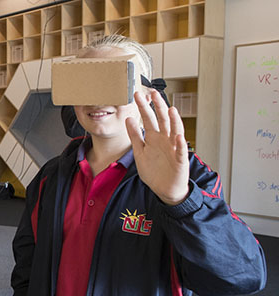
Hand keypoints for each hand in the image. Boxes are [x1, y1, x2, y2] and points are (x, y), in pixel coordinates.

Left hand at [125, 89, 189, 205]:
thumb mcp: (140, 152)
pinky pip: (180, 151)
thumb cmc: (154, 170)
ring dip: (173, 121)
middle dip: (158, 107)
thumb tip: (128, 119)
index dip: (144, 107)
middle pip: (162, 120)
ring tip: (170, 110)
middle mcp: (165, 140)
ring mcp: (173, 148)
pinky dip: (179, 143)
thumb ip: (135, 136)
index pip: (149, 118)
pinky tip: (177, 136)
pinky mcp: (180, 160)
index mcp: (154, 137)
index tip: (137, 95)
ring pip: (175, 131)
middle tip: (153, 93)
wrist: (164, 189)